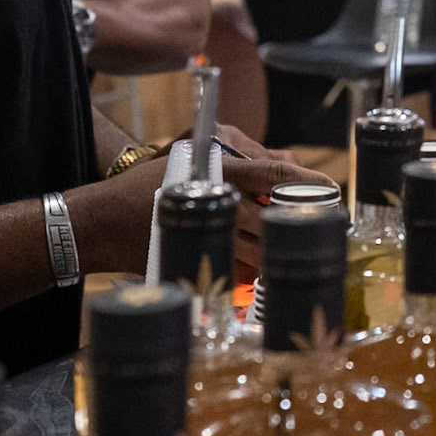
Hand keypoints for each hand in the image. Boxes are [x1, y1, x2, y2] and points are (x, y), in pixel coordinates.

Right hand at [70, 133, 331, 280]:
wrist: (102, 221)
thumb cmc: (151, 187)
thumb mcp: (195, 159)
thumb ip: (244, 160)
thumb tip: (291, 161)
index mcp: (217, 169)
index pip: (272, 174)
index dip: (307, 183)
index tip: (333, 191)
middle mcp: (213, 197)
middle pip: (269, 216)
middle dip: (296, 226)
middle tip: (321, 232)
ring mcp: (202, 230)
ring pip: (255, 248)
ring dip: (277, 254)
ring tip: (298, 257)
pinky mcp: (193, 257)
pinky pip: (234, 270)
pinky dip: (250, 273)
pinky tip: (262, 275)